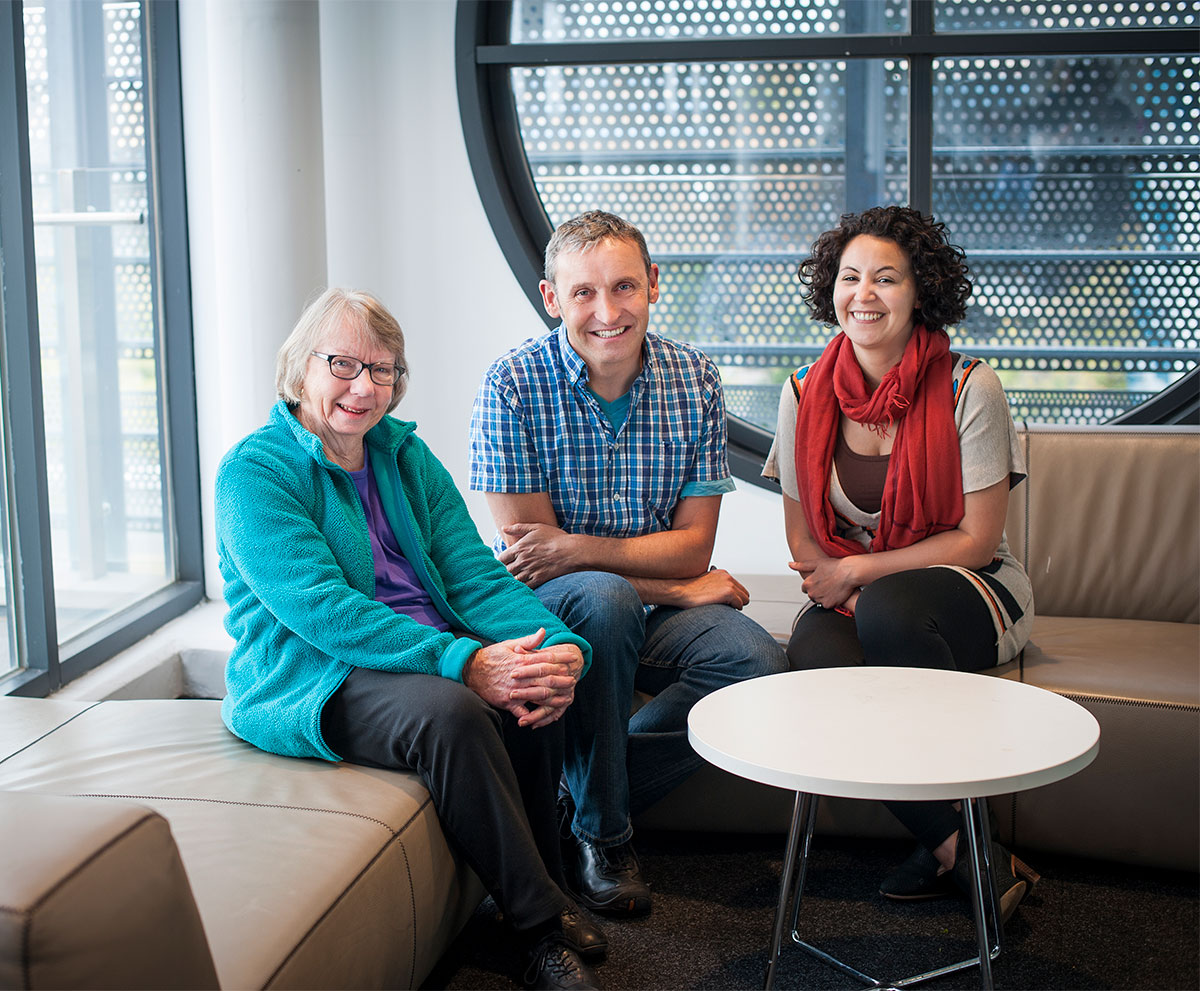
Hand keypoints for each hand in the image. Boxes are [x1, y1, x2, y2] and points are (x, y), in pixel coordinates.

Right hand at [464, 628, 582, 728]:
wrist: (469, 671)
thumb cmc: (490, 657)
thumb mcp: (509, 645)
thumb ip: (528, 641)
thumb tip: (543, 631)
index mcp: (521, 660)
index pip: (546, 659)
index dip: (561, 660)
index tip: (573, 659)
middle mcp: (520, 676)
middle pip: (545, 678)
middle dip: (561, 680)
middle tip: (574, 680)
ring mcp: (514, 690)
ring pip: (537, 695)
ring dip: (553, 697)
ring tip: (565, 698)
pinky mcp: (506, 702)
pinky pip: (521, 711)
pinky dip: (531, 715)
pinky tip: (542, 718)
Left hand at [498, 523, 575, 587]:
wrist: (571, 551)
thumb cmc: (555, 538)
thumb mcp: (536, 528)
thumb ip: (518, 528)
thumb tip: (503, 527)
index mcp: (519, 548)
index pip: (500, 558)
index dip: (500, 561)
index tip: (503, 561)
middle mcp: (522, 561)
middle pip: (505, 570)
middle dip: (505, 571)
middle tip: (507, 571)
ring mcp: (530, 571)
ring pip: (513, 579)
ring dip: (512, 579)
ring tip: (513, 578)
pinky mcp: (538, 580)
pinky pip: (524, 586)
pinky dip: (521, 586)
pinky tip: (523, 584)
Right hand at [672, 568, 750, 608]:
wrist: (680, 590)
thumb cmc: (688, 590)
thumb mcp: (703, 582)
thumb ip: (714, 585)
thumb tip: (718, 593)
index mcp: (722, 574)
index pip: (739, 587)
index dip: (735, 597)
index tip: (728, 603)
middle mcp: (727, 577)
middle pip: (744, 593)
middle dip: (738, 601)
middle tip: (727, 607)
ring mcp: (729, 584)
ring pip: (744, 599)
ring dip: (736, 606)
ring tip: (725, 608)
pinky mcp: (728, 593)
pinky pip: (739, 605)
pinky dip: (734, 609)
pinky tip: (723, 609)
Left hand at [789, 557, 860, 609]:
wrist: (850, 572)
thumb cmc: (835, 566)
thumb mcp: (817, 563)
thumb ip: (801, 565)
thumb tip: (790, 564)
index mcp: (808, 583)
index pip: (805, 588)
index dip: (812, 584)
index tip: (820, 581)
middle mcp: (812, 593)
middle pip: (811, 595)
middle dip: (817, 591)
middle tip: (827, 584)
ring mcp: (820, 599)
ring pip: (819, 600)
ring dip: (823, 596)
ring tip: (832, 588)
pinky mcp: (829, 605)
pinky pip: (827, 605)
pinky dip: (831, 601)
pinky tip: (836, 593)